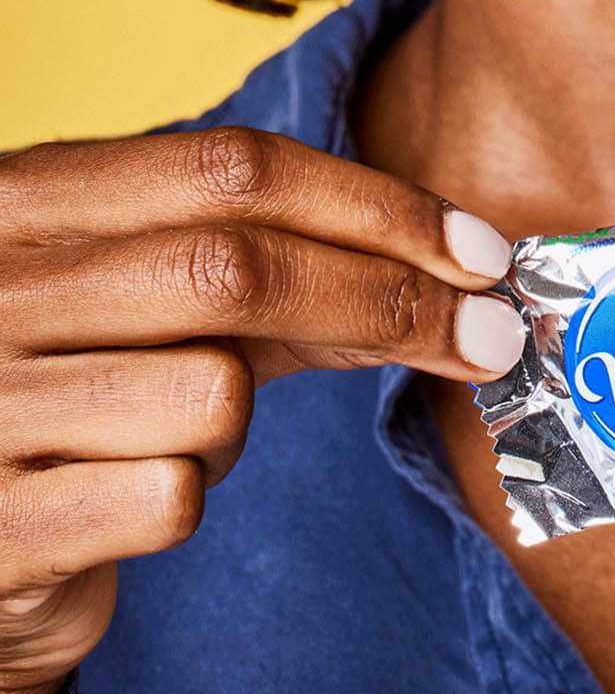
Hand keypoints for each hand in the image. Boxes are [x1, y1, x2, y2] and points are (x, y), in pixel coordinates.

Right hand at [0, 128, 521, 693]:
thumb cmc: (81, 401)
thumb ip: (285, 281)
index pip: (230, 169)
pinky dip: (184, 499)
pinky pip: (171, 498)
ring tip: (171, 435)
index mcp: (24, 204)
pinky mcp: (4, 523)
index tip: (479, 256)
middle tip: (487, 340)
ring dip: (236, 427)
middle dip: (387, 302)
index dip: (377, 208)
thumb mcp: (162, 311)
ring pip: (212, 394)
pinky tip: (126, 499)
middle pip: (239, 268)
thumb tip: (459, 282)